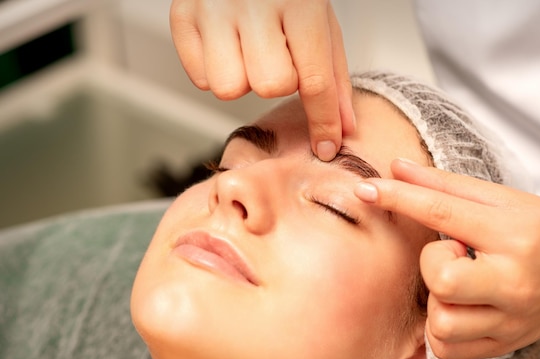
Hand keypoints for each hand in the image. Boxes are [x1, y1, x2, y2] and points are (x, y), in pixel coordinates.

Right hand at [170, 0, 354, 160]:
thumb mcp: (321, 25)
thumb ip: (333, 78)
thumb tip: (341, 129)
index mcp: (299, 2)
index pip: (314, 80)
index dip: (323, 121)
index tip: (326, 147)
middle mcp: (252, 3)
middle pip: (269, 87)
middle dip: (279, 81)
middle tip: (276, 55)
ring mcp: (212, 9)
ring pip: (230, 88)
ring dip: (244, 79)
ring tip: (249, 51)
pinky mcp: (182, 15)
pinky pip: (201, 80)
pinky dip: (217, 71)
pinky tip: (226, 46)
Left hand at [354, 158, 539, 358]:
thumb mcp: (503, 200)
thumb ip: (446, 185)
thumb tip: (397, 168)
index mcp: (514, 236)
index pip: (442, 212)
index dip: (397, 198)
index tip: (366, 189)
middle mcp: (512, 284)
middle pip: (441, 280)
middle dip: (431, 263)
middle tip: (453, 252)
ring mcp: (508, 322)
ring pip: (440, 323)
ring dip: (436, 298)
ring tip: (460, 281)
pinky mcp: (501, 346)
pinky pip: (445, 348)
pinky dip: (440, 326)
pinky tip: (458, 304)